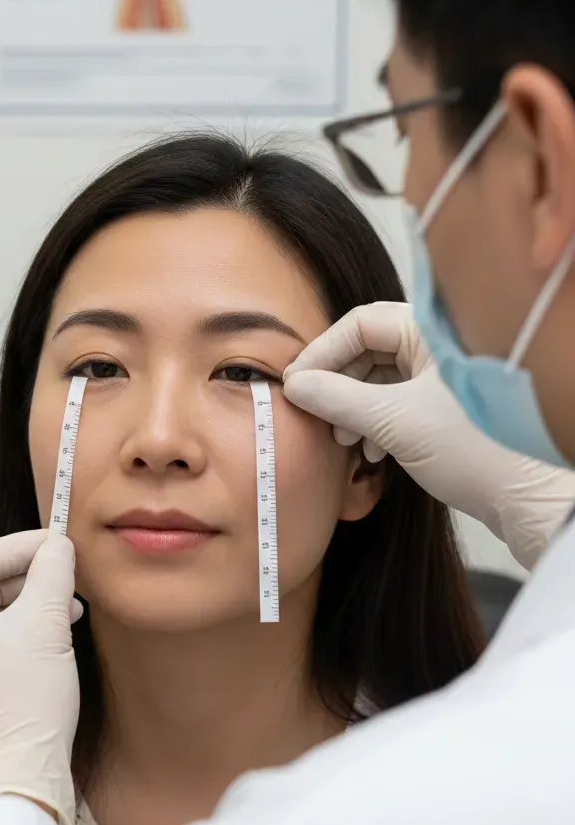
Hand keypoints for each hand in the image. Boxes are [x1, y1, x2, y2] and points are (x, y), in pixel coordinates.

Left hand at [0, 530, 82, 824]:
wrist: (17, 779)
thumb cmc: (26, 700)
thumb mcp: (46, 622)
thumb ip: (52, 571)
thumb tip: (56, 545)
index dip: (21, 545)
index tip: (58, 544)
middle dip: (29, 576)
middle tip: (68, 575)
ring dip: (29, 604)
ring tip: (70, 609)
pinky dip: (21, 633)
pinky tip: (53, 639)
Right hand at [282, 302, 574, 568]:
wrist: (530, 500)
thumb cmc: (472, 449)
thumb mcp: (392, 421)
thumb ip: (336, 398)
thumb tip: (293, 386)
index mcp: (432, 332)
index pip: (360, 324)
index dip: (323, 352)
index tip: (296, 384)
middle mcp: (440, 346)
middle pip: (368, 350)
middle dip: (337, 384)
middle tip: (314, 413)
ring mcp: (446, 377)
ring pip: (381, 379)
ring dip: (353, 408)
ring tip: (343, 440)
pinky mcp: (449, 407)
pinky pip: (398, 401)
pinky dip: (376, 422)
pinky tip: (372, 452)